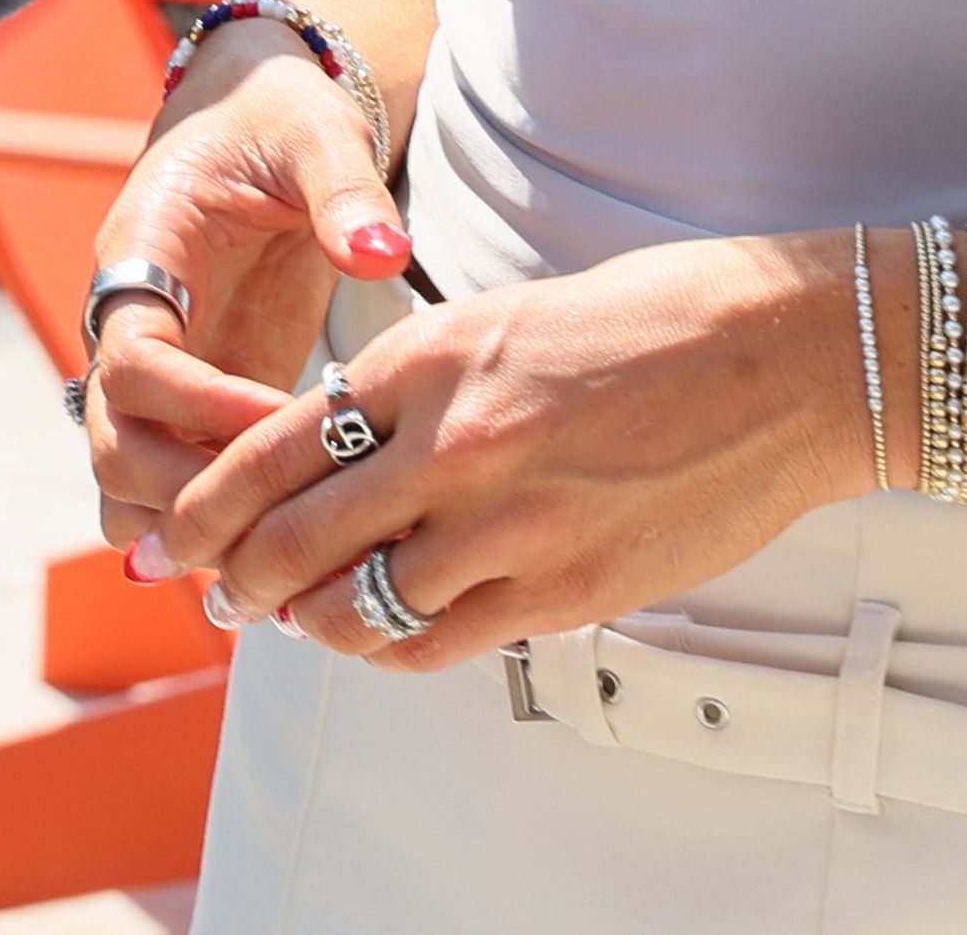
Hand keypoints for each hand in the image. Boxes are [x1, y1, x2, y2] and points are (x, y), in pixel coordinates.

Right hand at [78, 30, 412, 559]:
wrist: (256, 112)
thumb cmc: (280, 114)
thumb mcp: (317, 132)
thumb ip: (345, 190)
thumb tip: (382, 253)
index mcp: (142, 251)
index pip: (133, 360)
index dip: (196, 406)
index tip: (278, 424)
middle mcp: (132, 320)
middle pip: (113, 441)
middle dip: (185, 493)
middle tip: (280, 525)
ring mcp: (160, 365)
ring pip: (132, 477)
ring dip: (190, 525)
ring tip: (279, 568)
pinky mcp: (198, 391)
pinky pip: (179, 475)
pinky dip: (214, 521)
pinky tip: (280, 563)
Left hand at [152, 231, 861, 671]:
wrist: (785, 358)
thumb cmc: (653, 322)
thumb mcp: (500, 320)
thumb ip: (416, 387)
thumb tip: (340, 450)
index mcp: (432, 357)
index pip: (276, 447)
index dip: (212, 504)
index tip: (181, 529)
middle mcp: (458, 445)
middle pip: (298, 538)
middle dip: (238, 577)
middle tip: (213, 593)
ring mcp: (515, 527)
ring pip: (365, 608)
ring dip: (312, 622)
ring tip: (296, 619)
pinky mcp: (571, 592)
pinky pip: (446, 644)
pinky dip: (395, 647)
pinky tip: (382, 636)